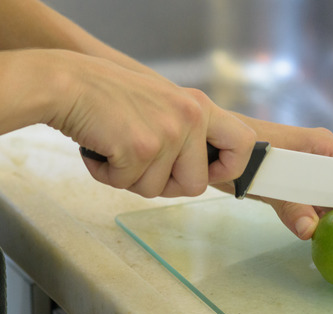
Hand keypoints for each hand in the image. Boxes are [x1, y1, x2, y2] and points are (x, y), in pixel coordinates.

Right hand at [48, 50, 255, 197]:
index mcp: (200, 106)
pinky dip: (108, 176)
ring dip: (131, 179)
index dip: (230, 168)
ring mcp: (167, 133)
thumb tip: (206, 170)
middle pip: (196, 185)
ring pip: (157, 190)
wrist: (65, 83)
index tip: (207, 172)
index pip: (244, 144)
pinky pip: (128, 185)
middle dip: (166, 185)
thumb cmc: (109, 96)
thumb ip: (187, 130)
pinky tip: (101, 150)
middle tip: (142, 166)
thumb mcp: (164, 103)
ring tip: (116, 149)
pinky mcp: (141, 148)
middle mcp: (190, 118)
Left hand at [214, 118, 332, 239]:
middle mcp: (320, 154)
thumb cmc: (238, 152)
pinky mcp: (295, 178)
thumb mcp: (265, 180)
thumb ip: (290, 206)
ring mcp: (308, 166)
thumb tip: (311, 231)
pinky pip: (316, 198)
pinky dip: (322, 214)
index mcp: (322, 145)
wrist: (210, 143)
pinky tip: (329, 232)